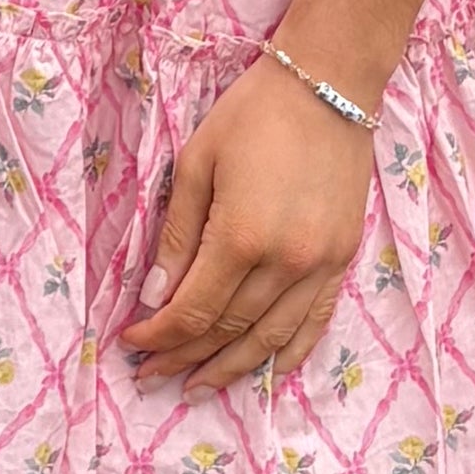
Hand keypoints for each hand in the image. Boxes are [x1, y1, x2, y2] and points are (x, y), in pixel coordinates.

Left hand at [118, 56, 380, 398]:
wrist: (328, 85)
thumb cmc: (252, 115)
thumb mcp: (196, 163)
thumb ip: (175, 236)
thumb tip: (154, 297)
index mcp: (239, 237)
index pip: (191, 311)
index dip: (158, 336)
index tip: (130, 344)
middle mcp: (284, 263)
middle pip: (226, 331)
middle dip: (184, 357)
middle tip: (152, 376)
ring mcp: (320, 266)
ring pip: (270, 339)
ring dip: (231, 370)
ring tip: (197, 388)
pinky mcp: (344, 260)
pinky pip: (315, 323)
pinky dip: (288, 354)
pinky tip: (264, 371)